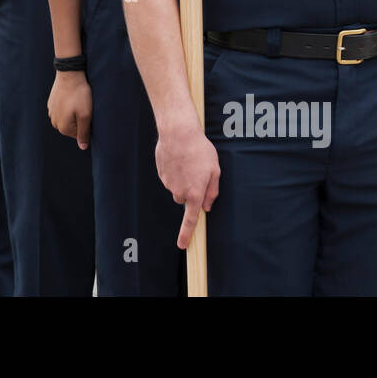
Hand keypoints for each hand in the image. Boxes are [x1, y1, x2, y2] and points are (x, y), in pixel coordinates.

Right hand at [48, 70, 92, 148]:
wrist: (69, 74)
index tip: (90, 114)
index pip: (80, 135)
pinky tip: (72, 97)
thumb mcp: (85, 115)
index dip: (88, 125)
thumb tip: (83, 147)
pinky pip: (62, 109)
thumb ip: (84, 133)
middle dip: (80, 119)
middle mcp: (54, 122)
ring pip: (68, 118)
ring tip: (79, 101)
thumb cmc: (79, 95)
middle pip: (73, 127)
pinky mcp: (52, 103)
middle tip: (85, 106)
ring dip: (74, 112)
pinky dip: (68, 105)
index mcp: (63, 128)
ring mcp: (51, 112)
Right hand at [156, 118, 220, 249]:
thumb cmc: (200, 150)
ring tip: (188, 160)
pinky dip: (174, 170)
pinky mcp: (161, 173)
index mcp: (195, 193)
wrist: (178, 133)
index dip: (186, 234)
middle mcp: (179, 191)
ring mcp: (168, 182)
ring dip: (182, 179)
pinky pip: (169, 177)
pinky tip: (178, 158)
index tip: (181, 245)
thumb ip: (212, 191)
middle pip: (184, 199)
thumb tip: (207, 207)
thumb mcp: (215, 170)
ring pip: (176, 187)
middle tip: (197, 171)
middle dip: (190, 190)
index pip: (191, 219)